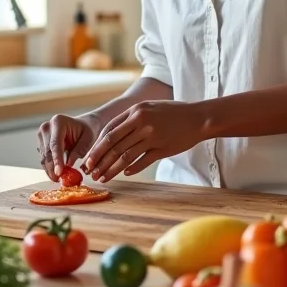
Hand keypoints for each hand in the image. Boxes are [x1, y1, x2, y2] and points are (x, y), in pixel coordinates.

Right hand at [36, 113, 102, 181]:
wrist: (83, 125)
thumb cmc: (87, 130)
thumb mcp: (88, 139)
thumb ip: (79, 150)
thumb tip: (68, 164)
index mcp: (58, 121)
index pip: (55, 144)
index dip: (57, 159)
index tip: (59, 172)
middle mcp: (47, 127)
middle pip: (47, 151)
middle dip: (52, 168)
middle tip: (59, 180)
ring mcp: (42, 135)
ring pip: (43, 157)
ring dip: (50, 169)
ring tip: (60, 179)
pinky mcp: (41, 143)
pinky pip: (44, 158)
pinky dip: (50, 167)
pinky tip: (57, 173)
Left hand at [82, 100, 203, 182]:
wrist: (198, 117)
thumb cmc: (172, 112)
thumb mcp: (149, 108)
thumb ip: (131, 119)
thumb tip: (111, 135)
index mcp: (136, 111)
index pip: (109, 130)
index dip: (96, 146)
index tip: (88, 158)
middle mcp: (141, 122)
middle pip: (113, 144)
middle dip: (98, 160)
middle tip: (90, 172)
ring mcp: (152, 136)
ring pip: (125, 155)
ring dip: (111, 169)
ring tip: (102, 178)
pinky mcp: (162, 148)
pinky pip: (142, 161)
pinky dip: (132, 169)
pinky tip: (125, 174)